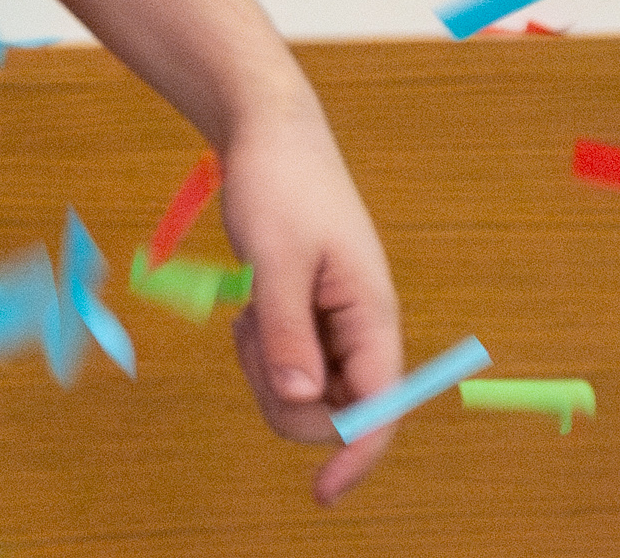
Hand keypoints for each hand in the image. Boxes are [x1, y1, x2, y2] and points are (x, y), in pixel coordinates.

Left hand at [215, 91, 404, 502]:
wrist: (268, 134)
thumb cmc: (279, 185)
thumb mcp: (275, 258)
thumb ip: (288, 330)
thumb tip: (302, 401)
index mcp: (373, 318)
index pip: (378, 410)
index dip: (354, 456)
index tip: (321, 493)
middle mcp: (362, 330)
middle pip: (334, 411)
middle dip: (284, 394)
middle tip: (249, 336)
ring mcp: (335, 325)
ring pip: (304, 391)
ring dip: (268, 369)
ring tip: (248, 313)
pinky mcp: (310, 317)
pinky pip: (287, 363)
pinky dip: (261, 350)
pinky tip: (247, 309)